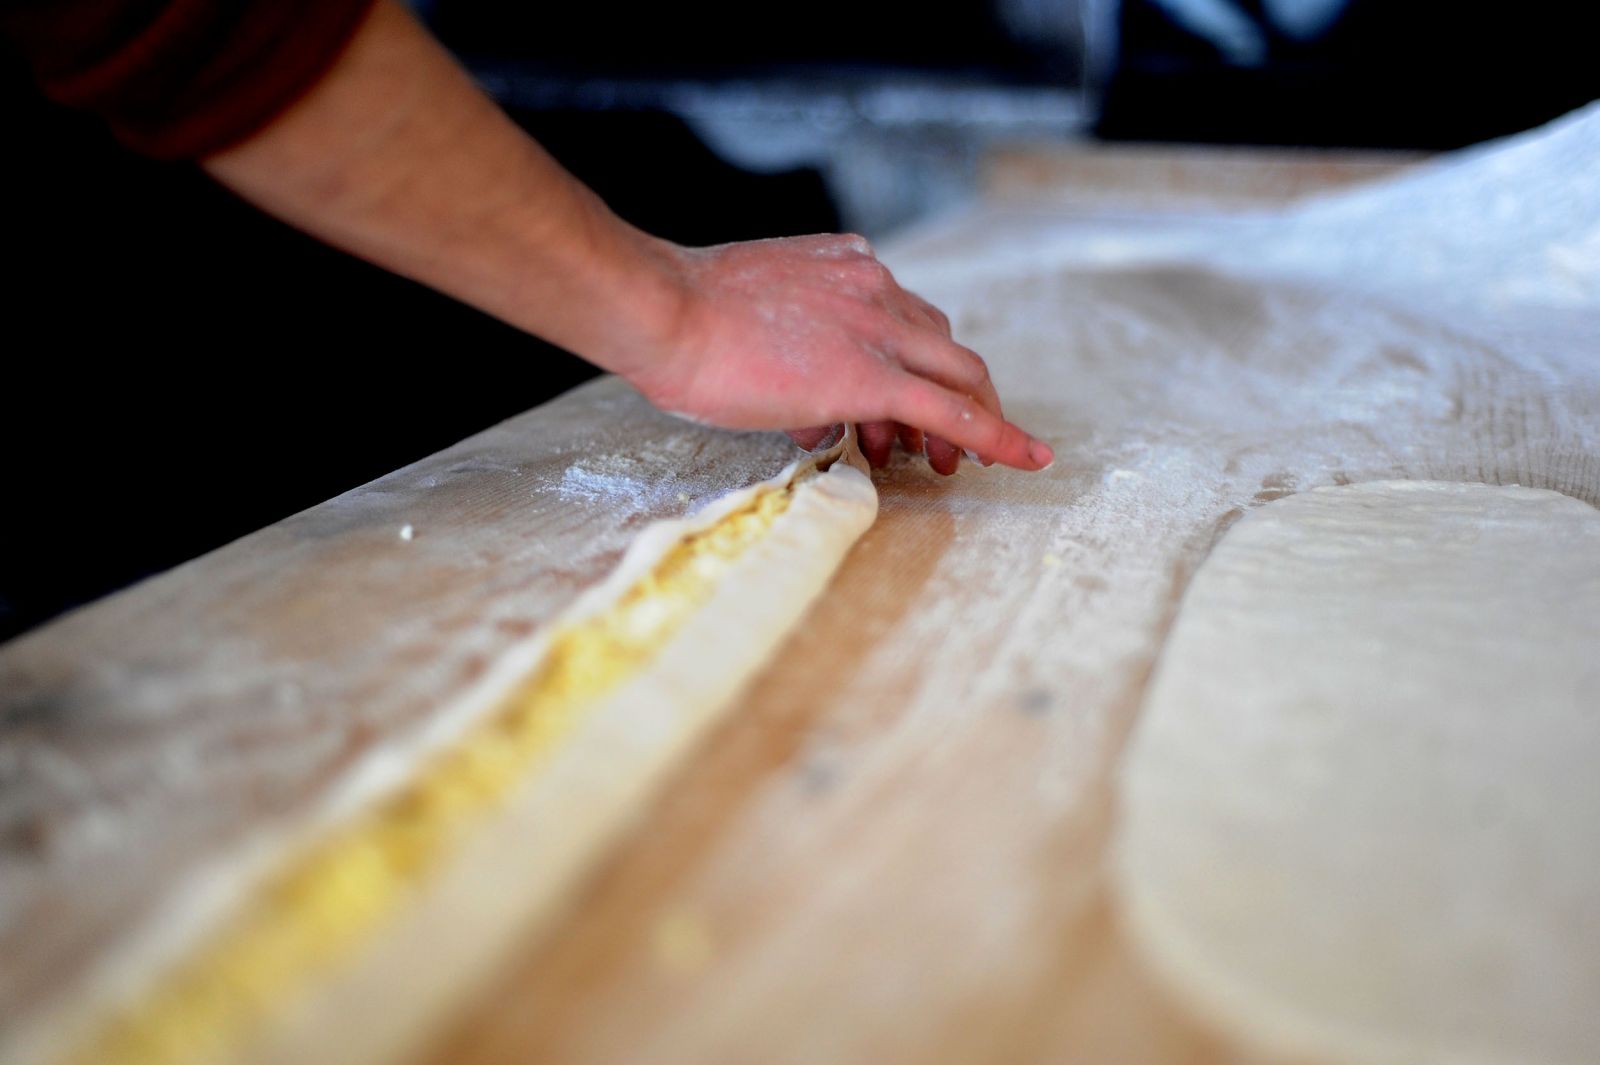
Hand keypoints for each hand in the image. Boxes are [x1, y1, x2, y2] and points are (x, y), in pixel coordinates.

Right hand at [621, 234, 1052, 474]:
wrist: (663, 312)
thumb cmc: (682, 320)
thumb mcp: (753, 319)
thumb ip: (793, 351)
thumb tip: (815, 416)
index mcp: (844, 267)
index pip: (907, 317)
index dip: (921, 364)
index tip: (916, 403)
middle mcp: (873, 287)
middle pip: (945, 344)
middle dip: (958, 397)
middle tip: (942, 446)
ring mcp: (877, 327)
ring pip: (957, 374)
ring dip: (967, 422)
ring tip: (949, 467)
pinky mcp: (872, 374)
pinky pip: (950, 410)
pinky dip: (994, 436)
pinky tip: (1024, 460)